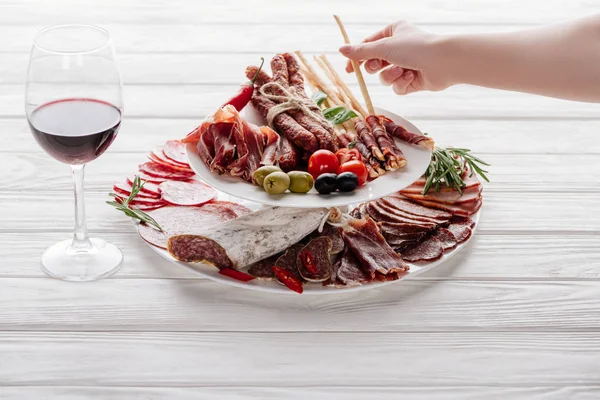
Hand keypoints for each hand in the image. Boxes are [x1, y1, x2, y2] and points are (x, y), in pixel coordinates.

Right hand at [339, 21, 453, 94]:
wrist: (444, 62)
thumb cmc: (416, 48)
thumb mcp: (383, 47)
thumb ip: (361, 52)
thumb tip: (340, 50)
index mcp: (393, 32)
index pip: (368, 45)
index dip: (357, 58)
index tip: (349, 70)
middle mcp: (400, 47)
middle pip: (375, 63)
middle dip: (376, 68)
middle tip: (377, 67)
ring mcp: (406, 64)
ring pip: (385, 77)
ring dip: (391, 76)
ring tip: (402, 71)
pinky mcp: (412, 80)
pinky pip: (397, 87)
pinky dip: (402, 83)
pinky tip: (412, 77)